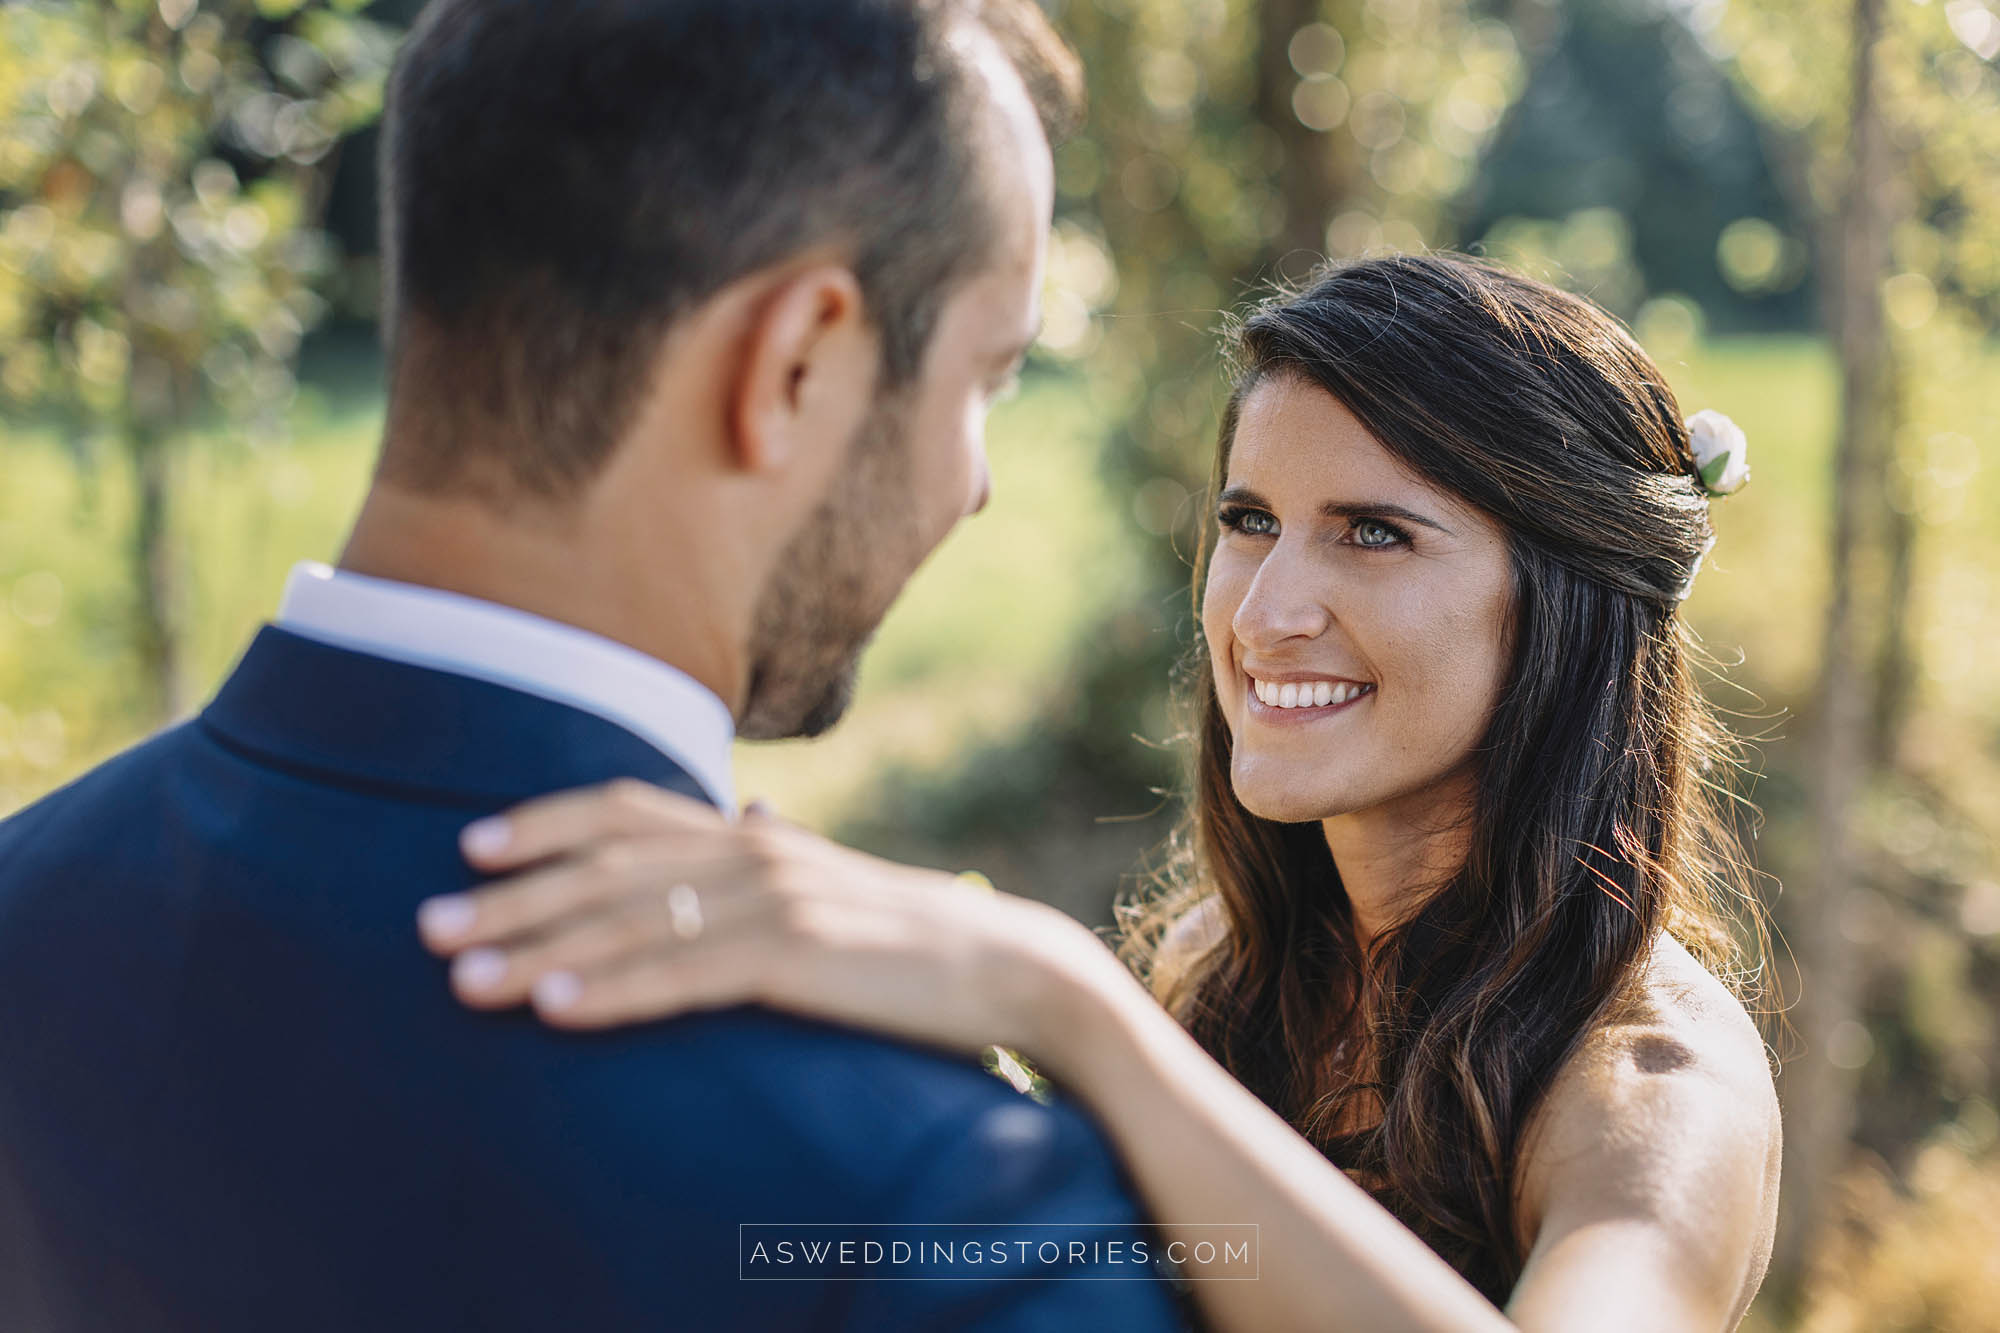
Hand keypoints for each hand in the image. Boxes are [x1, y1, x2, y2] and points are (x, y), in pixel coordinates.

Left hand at [415, 780, 1114, 1068]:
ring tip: (464, 981)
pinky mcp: (798, 956)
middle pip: (608, 866)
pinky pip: (687, 975)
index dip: (545, 824)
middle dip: (513, 899)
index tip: (472, 847)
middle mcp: (754, 851)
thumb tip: (750, 812)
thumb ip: (778, 850)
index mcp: (755, 834)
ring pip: (632, 921)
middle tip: (428, 927)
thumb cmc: (912, 936)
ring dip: (539, 952)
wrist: (1006, 968)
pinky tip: (557, 1011)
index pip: (629, 811)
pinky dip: (615, 991)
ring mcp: (775, 899)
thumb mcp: (836, 879)